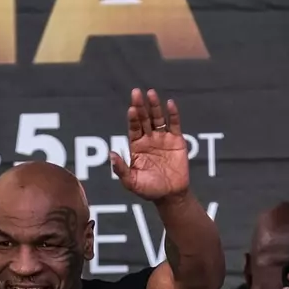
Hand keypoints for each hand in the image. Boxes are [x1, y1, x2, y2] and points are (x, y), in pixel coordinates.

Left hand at [110, 88, 189, 202]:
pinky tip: (170, 104)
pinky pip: (175, 124)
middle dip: (140, 106)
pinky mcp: (177, 140)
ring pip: (158, 118)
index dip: (132, 118)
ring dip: (154, 106)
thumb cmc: (149, 190)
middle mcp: (149, 139)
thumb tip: (111, 154)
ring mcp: (163, 138)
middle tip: (136, 92)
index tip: (131, 109)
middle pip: (144, 119)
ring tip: (151, 93)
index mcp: (136, 146)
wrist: (170, 195)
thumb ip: (121, 169)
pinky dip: (173, 114)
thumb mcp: (132, 182)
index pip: (133, 128)